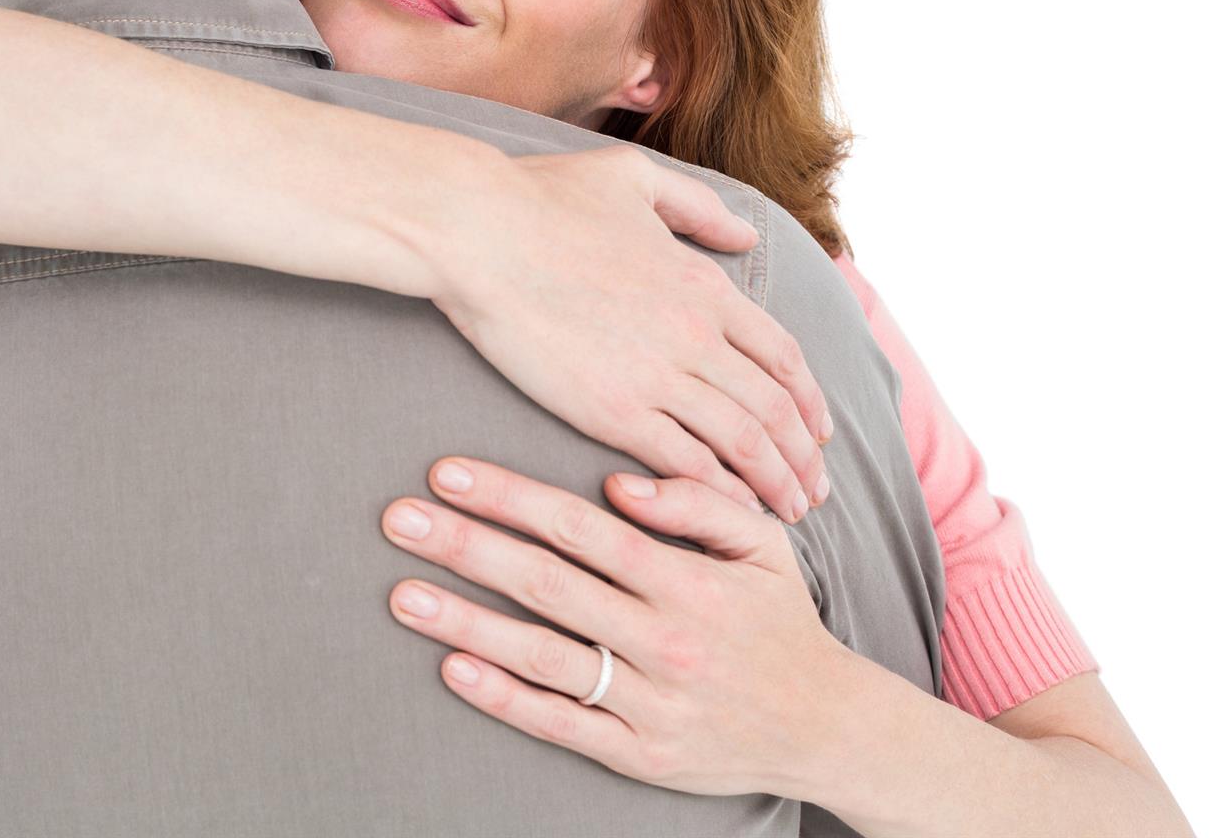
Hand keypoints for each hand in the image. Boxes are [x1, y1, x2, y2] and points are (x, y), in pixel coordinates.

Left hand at [379, 456, 851, 797]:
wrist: (826, 727)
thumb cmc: (781, 622)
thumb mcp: (764, 545)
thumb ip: (698, 502)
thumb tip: (618, 481)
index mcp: (690, 581)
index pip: (583, 529)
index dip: (512, 497)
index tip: (450, 472)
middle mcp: (666, 640)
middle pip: (548, 584)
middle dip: (467, 547)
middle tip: (400, 518)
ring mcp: (649, 702)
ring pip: (544, 657)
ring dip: (466, 622)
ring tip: (403, 595)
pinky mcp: (639, 754)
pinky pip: (561, 724)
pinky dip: (505, 698)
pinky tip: (454, 669)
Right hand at [428, 144, 831, 519]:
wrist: (476, 231)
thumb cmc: (540, 197)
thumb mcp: (634, 178)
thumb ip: (697, 207)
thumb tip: (747, 232)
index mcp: (704, 283)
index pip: (781, 354)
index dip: (808, 398)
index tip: (818, 430)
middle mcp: (697, 333)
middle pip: (774, 408)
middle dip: (803, 456)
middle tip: (816, 491)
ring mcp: (659, 375)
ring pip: (743, 442)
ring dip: (773, 483)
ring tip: (788, 513)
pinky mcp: (614, 410)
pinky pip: (686, 463)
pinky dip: (718, 493)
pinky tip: (729, 512)